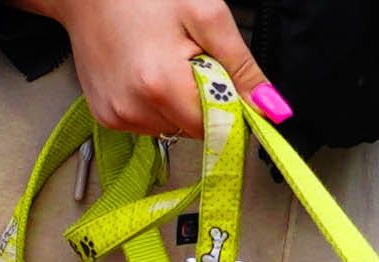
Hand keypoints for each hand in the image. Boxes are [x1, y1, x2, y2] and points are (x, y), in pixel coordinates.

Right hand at [10, 0, 289, 138]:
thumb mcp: (205, 15)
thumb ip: (242, 66)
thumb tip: (274, 110)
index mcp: (161, 86)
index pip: (218, 127)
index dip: (228, 104)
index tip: (220, 76)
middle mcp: (134, 110)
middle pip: (194, 129)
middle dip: (201, 99)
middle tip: (186, 56)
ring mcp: (116, 116)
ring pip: (171, 127)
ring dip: (176, 102)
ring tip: (160, 60)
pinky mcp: (104, 117)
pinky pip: (147, 123)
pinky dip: (153, 103)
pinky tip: (143, 70)